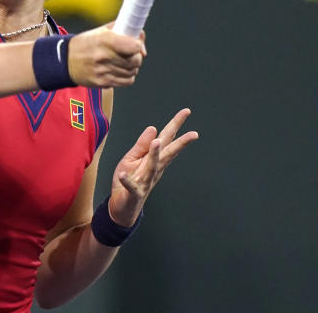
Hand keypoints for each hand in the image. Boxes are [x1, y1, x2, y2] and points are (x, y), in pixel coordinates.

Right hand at [67, 23, 145, 87]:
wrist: (65, 60)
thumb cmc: (86, 43)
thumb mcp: (102, 31)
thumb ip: (123, 31)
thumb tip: (141, 44)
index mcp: (104, 40)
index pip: (133, 46)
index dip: (138, 45)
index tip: (135, 44)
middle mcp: (104, 56)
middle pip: (135, 61)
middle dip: (137, 57)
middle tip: (131, 54)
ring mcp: (103, 71)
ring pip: (132, 72)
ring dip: (132, 67)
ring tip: (124, 62)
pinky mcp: (102, 83)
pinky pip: (126, 82)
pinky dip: (127, 77)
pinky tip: (120, 70)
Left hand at [107, 108, 198, 225]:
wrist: (122, 206)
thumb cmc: (129, 179)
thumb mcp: (132, 158)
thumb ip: (142, 144)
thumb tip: (153, 128)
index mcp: (154, 158)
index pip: (166, 138)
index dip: (176, 124)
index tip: (186, 112)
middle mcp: (154, 169)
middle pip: (168, 153)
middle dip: (180, 143)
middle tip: (194, 134)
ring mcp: (145, 181)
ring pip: (152, 167)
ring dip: (154, 155)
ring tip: (157, 142)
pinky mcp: (134, 193)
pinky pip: (131, 186)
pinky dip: (128, 181)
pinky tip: (124, 175)